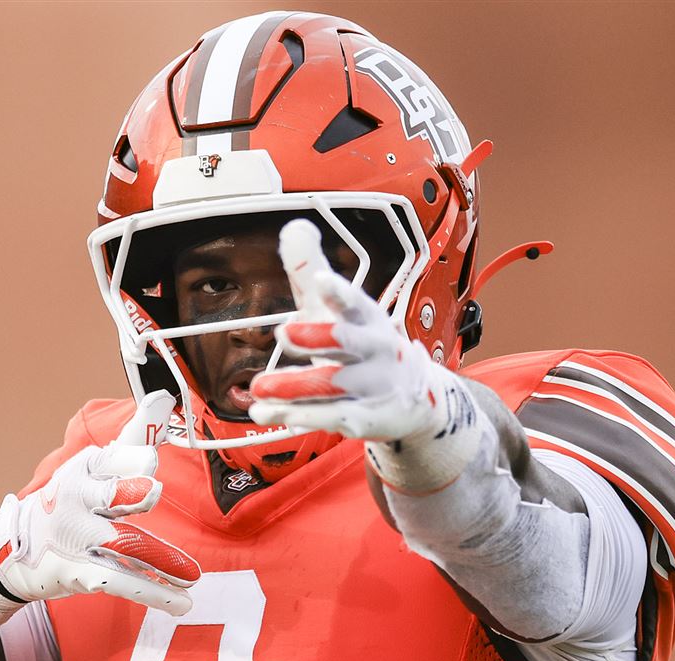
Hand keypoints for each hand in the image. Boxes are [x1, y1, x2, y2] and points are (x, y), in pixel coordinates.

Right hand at [0, 390, 198, 615]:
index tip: (148, 457)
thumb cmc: (71, 499)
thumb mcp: (94, 465)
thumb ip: (134, 435)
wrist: (12, 550)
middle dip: (129, 491)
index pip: (111, 458)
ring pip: (124, 545)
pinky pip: (122, 582)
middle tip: (150, 492)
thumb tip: (163, 397)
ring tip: (192, 577)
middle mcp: (79, 499)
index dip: (129, 459)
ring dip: (159, 560)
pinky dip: (154, 593)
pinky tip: (182, 602)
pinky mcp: (79, 572)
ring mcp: (78, 537)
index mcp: (85, 468)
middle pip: (110, 494)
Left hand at [248, 220, 435, 441]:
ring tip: (258, 386)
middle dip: (317, 336)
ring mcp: (371, 386)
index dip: (339, 292)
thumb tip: (293, 228)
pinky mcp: (364, 418)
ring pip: (332, 384)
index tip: (321, 282)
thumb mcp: (341, 307)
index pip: (355, 300)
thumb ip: (311, 271)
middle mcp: (373, 348)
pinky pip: (327, 417)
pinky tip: (264, 412)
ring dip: (293, 385)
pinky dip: (295, 415)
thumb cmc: (366, 343)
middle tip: (284, 331)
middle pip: (348, 339)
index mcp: (367, 316)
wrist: (416, 398)